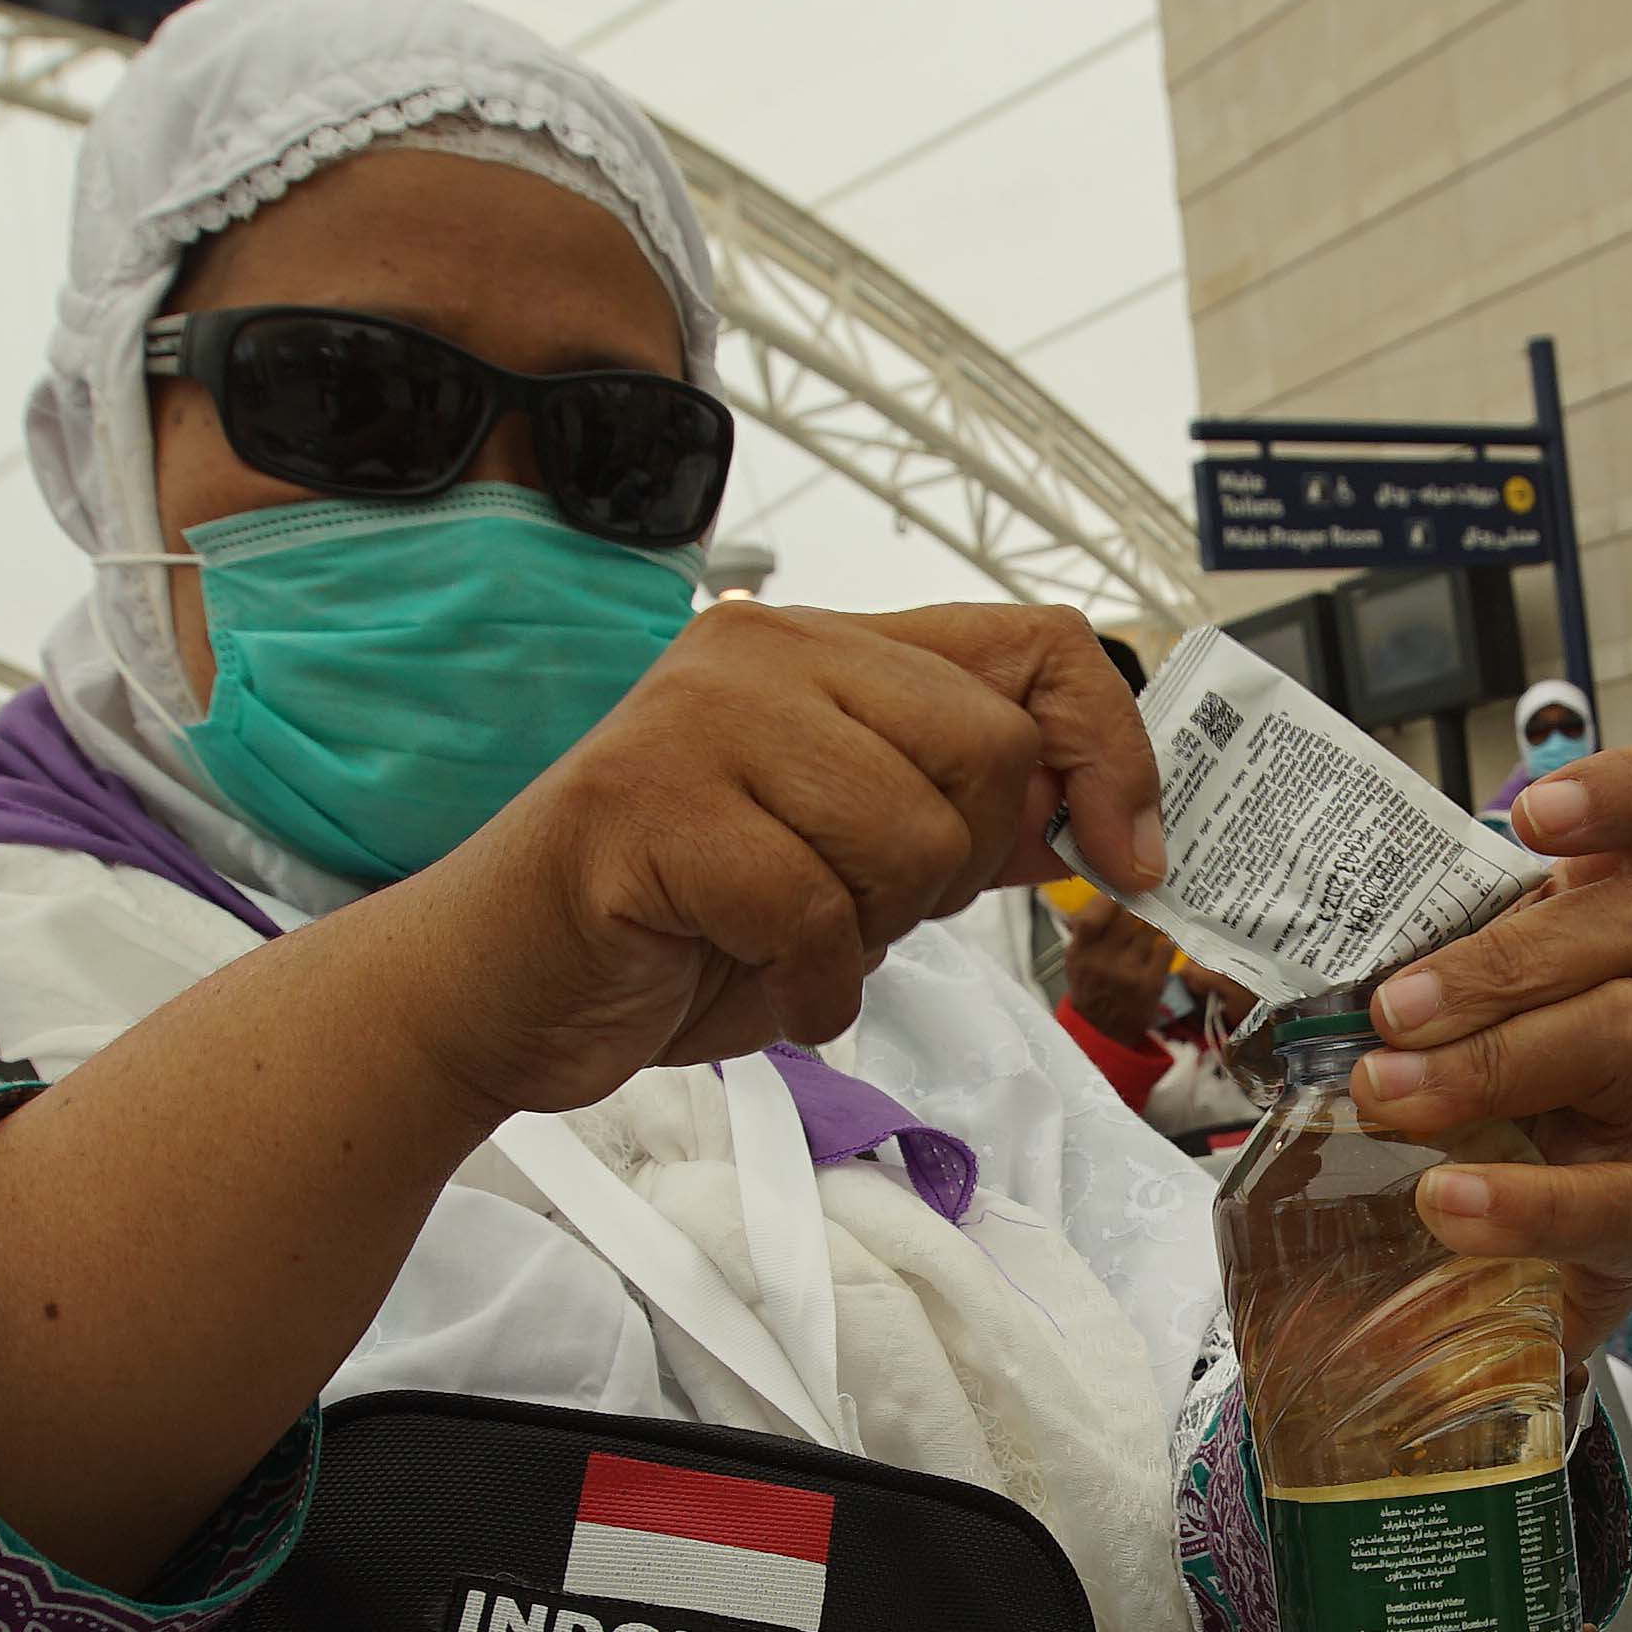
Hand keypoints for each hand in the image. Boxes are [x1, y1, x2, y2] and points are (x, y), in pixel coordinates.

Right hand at [403, 601, 1157, 1123]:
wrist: (500, 986)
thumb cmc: (675, 924)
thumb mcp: (850, 862)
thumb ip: (961, 818)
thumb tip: (1104, 812)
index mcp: (829, 646)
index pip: (1037, 645)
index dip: (1111, 750)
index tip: (1131, 852)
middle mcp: (768, 650)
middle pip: (986, 755)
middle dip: (947, 874)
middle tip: (848, 906)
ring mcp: (702, 717)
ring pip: (909, 840)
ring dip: (865, 935)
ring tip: (777, 936)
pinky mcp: (648, 803)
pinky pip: (812, 913)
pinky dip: (802, 983)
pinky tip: (742, 972)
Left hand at [1355, 749, 1631, 1358]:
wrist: (1485, 1265)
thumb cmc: (1457, 1107)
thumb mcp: (1422, 1010)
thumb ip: (1377, 962)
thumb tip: (1245, 942)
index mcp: (1602, 928)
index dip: (1625, 794)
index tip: (1533, 818)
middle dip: (1503, 961)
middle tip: (1389, 1009)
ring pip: (1631, 1037)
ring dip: (1495, 1058)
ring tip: (1389, 1093)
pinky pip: (1613, 1199)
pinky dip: (1524, 1200)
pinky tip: (1445, 1199)